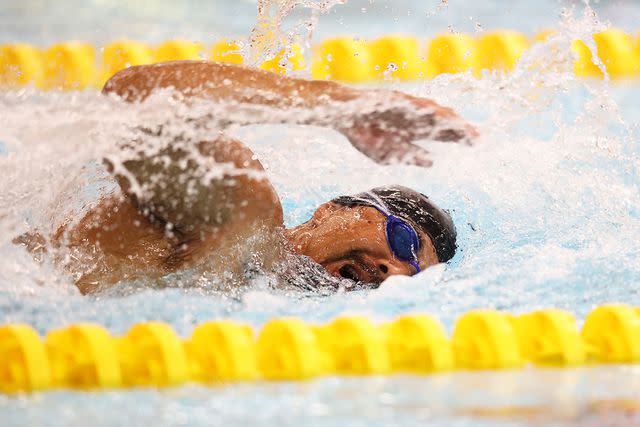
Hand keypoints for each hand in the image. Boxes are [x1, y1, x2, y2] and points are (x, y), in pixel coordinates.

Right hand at [336, 90, 477, 166]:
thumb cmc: (363, 133)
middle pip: (441, 123)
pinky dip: (427, 110)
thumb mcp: (389, 152)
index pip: (440, 134)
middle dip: (458, 130)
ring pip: (431, 113)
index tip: (474, 144)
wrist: (342, 114)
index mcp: (412, 130)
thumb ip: (411, 155)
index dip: (457, 137)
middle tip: (478, 139)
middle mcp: (414, 117)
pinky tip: (438, 115)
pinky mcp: (395, 99)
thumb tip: (433, 161)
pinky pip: (412, 105)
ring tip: (463, 127)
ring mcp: (405, 107)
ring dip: (447, 120)